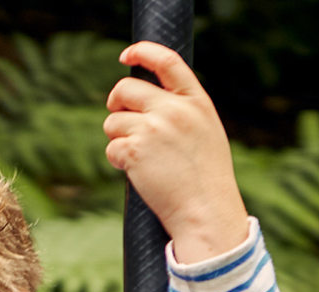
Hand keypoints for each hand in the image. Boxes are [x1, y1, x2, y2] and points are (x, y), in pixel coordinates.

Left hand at [104, 41, 248, 262]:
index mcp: (196, 102)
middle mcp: (174, 110)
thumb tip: (145, 101)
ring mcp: (153, 129)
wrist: (206, 212)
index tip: (127, 55)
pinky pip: (111, 148)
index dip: (142, 52)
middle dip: (116, 104)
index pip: (167, 61)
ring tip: (140, 159)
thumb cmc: (206, 179)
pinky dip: (118, 161)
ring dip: (118, 138)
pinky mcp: (135, 150)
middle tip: (120, 120)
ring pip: (113, 121)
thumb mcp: (205, 133)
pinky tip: (138, 173)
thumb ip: (182, 112)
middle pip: (126, 89)